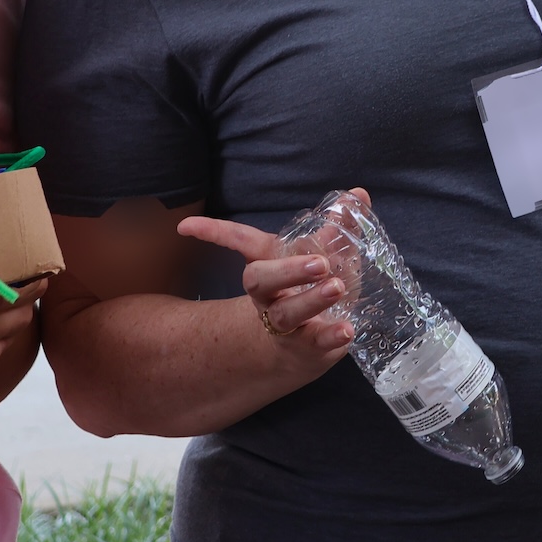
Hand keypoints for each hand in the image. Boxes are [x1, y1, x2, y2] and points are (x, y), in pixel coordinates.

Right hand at [176, 190, 365, 383]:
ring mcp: (284, 324)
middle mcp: (270, 295)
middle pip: (260, 280)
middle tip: (319, 263)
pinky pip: (314, 342)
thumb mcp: (326, 257)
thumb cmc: (312, 289)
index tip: (184, 227)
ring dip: (311, 300)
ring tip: (336, 288)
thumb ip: (340, 227)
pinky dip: (331, 336)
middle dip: (287, 270)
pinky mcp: (304, 347)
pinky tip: (346, 330)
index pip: (239, 242)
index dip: (213, 232)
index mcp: (271, 263)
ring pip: (285, 314)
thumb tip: (357, 194)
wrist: (304, 347)